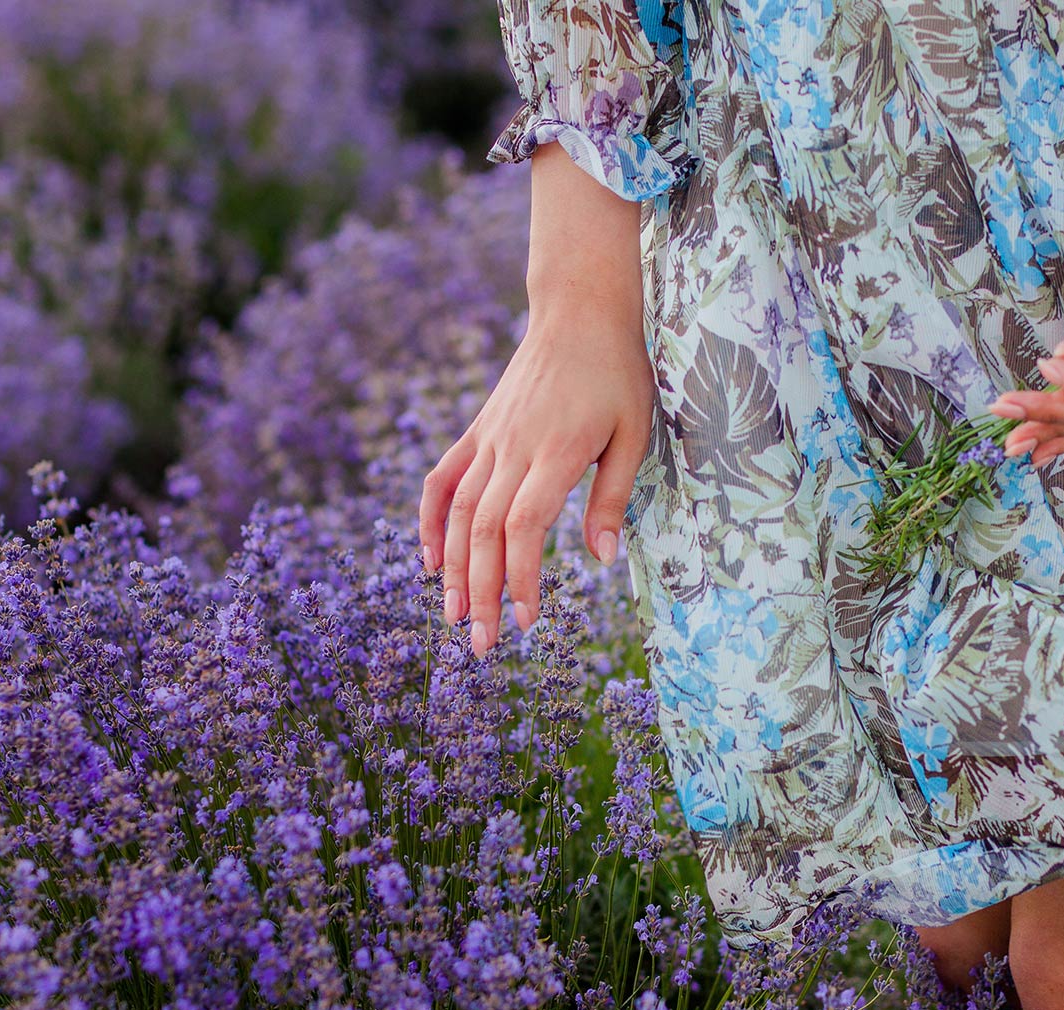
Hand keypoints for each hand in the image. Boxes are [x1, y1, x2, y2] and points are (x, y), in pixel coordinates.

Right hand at [418, 141, 651, 658]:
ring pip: (457, 513)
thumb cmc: (617, 372)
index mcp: (554, 452)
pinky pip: (442, 481)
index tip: (526, 621)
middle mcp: (512, 448)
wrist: (579, 309)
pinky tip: (429, 562)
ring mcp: (489, 439)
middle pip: (482, 531)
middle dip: (480, 592)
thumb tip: (601, 559)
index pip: (522, 527)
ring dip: (452, 569)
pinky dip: (429, 522)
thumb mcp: (634, 433)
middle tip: (482, 646)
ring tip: (454, 618)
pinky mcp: (479, 431)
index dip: (518, 578)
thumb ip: (611, 497)